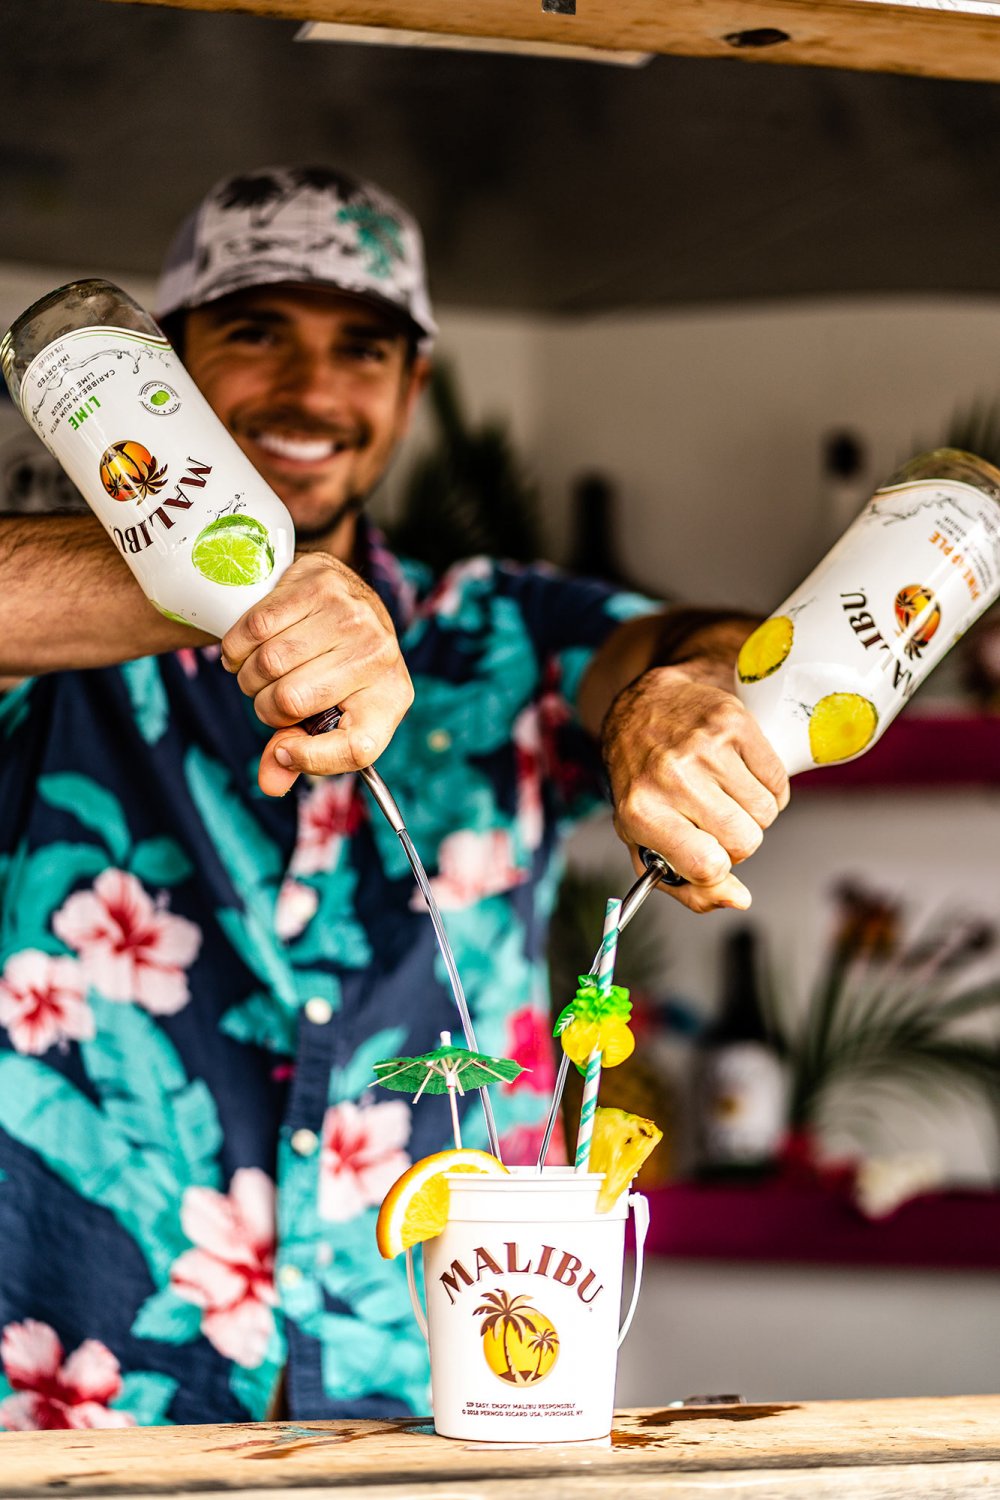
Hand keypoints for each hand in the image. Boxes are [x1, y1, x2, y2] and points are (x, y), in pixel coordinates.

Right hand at [221, 552, 413, 795]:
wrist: (348, 599)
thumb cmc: (337, 669)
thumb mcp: (330, 714)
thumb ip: (300, 753)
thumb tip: (269, 783)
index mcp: (390, 699)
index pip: (357, 749)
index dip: (312, 759)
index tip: (283, 751)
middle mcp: (378, 655)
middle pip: (291, 701)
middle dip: (265, 707)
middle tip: (268, 696)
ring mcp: (351, 616)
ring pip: (269, 664)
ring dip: (249, 676)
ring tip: (258, 671)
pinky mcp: (320, 584)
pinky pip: (255, 627)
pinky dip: (238, 646)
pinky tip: (247, 648)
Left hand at [601, 666, 789, 912]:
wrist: (644, 706)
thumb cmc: (643, 780)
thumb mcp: (645, 841)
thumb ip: (689, 887)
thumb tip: (739, 900)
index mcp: (641, 812)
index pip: (706, 866)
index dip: (719, 867)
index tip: (710, 853)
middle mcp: (671, 776)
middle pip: (745, 841)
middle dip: (737, 839)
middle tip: (713, 816)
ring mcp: (704, 747)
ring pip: (766, 813)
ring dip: (752, 812)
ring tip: (723, 792)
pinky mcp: (734, 722)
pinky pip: (777, 781)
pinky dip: (766, 786)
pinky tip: (738, 773)